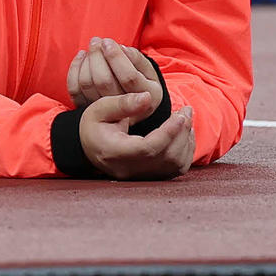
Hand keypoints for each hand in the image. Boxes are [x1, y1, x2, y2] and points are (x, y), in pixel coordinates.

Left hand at [67, 37, 162, 111]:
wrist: (132, 102)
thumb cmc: (141, 80)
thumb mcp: (147, 69)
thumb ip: (136, 59)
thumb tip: (119, 48)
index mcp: (147, 98)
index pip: (128, 77)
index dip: (116, 57)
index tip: (107, 41)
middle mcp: (125, 110)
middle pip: (104, 81)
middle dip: (97, 57)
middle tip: (96, 41)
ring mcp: (105, 112)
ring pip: (87, 84)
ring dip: (86, 61)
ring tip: (92, 47)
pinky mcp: (88, 109)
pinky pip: (74, 89)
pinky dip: (74, 69)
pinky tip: (82, 56)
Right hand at [79, 92, 194, 179]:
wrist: (89, 147)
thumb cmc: (93, 126)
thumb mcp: (99, 109)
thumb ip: (123, 103)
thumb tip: (147, 97)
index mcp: (114, 153)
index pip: (148, 148)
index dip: (168, 132)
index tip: (180, 115)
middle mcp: (130, 169)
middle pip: (166, 157)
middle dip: (182, 132)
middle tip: (187, 110)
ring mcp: (142, 176)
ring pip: (175, 165)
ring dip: (186, 141)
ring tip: (185, 120)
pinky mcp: (151, 177)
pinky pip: (176, 168)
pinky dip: (186, 150)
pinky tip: (183, 133)